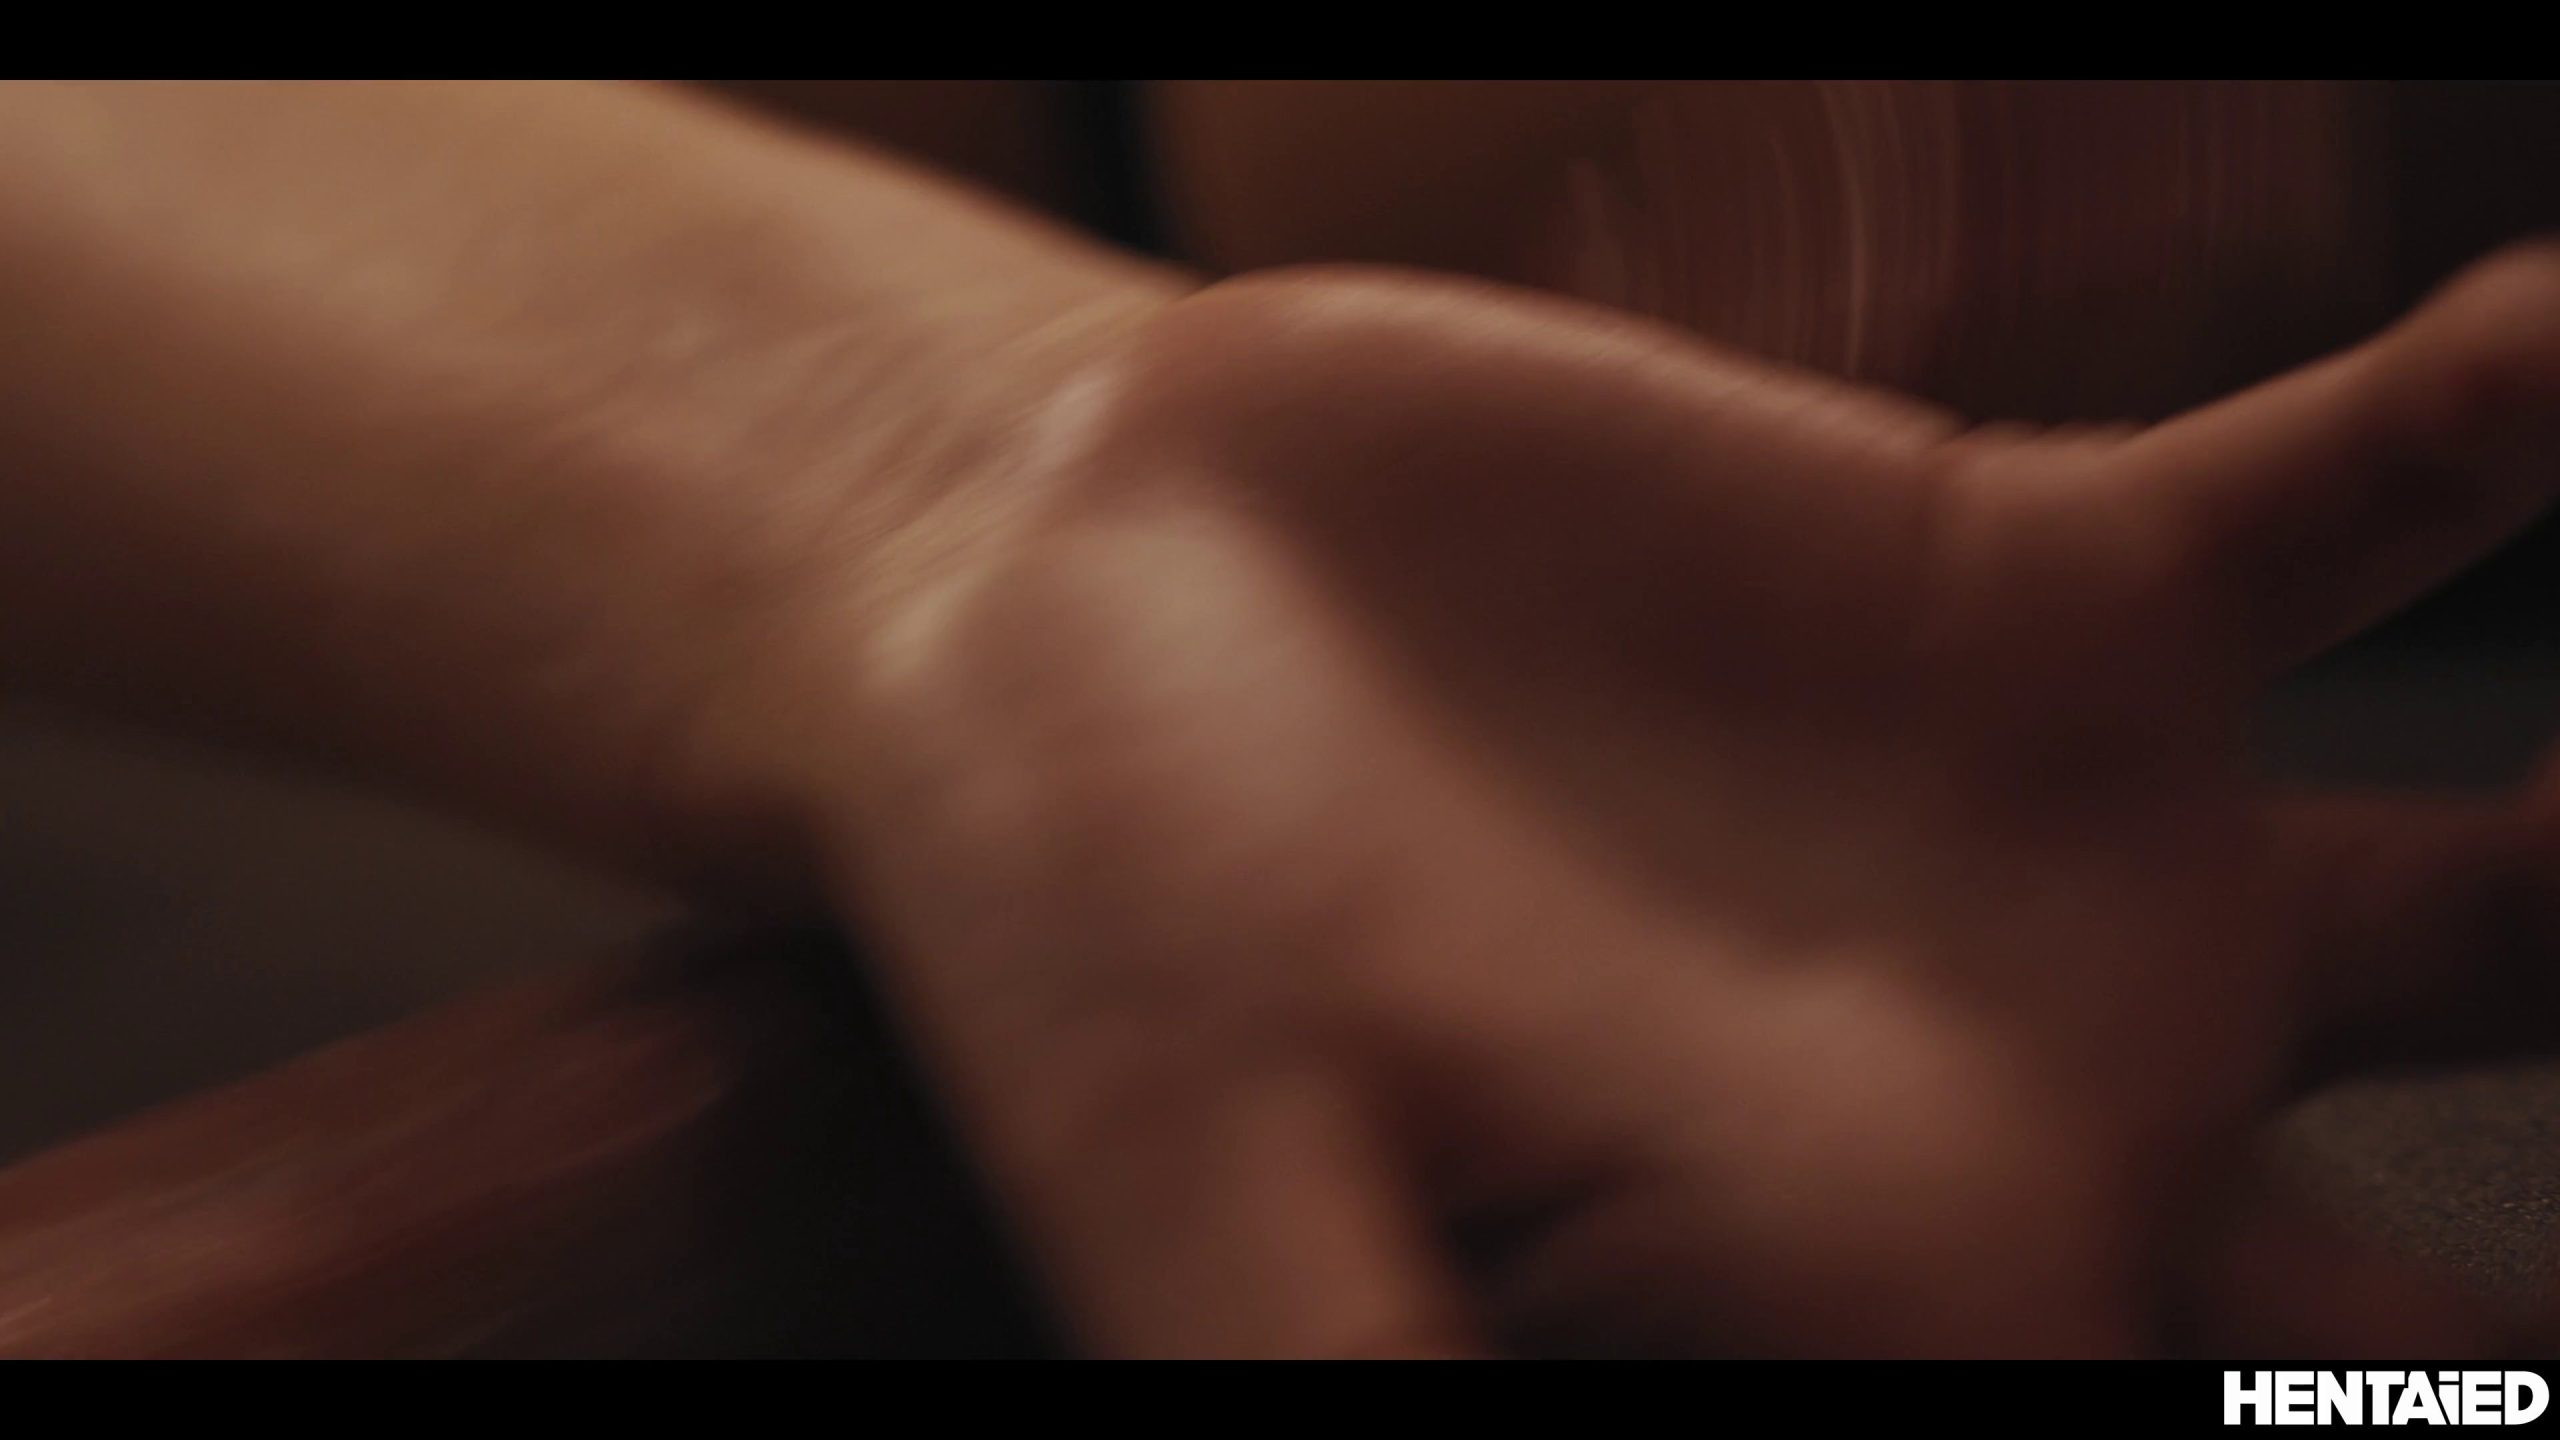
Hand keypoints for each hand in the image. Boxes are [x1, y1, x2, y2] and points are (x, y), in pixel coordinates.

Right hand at [760, 243, 2559, 1356]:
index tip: (2518, 1392)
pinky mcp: (2047, 569)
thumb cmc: (1105, 942)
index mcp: (1884, 1314)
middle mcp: (2050, 1108)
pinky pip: (2365, 506)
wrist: (1062, 582)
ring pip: (2542, 893)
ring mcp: (2084, 837)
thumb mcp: (1237, 1241)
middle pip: (2499, 1288)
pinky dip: (2509, 425)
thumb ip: (1393, 1410)